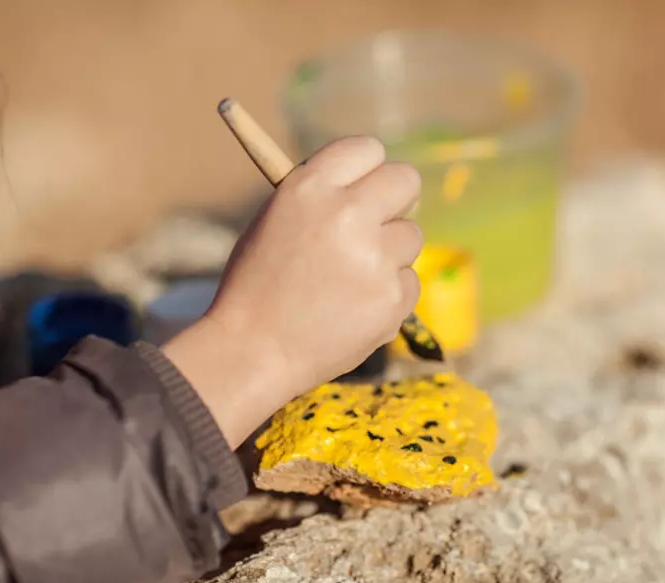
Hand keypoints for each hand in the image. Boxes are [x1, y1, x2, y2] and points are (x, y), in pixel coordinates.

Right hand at [163, 136, 421, 446]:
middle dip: (396, 200)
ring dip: (390, 253)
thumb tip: (370, 185)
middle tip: (378, 223)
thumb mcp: (274, 221)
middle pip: (406, 181)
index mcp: (310, 187)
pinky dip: (388, 294)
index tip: (366, 185)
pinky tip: (353, 309)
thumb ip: (322, 199)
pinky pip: (409, 281)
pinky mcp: (393, 297)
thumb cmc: (257, 285)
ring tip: (348, 281)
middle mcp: (347, 214)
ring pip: (411, 236)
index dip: (368, 169)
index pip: (367, 149)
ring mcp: (375, 257)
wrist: (254, 351)